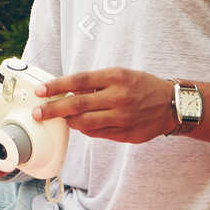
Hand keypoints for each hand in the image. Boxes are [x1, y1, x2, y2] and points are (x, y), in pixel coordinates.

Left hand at [32, 67, 176, 143]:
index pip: (79, 80)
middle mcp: (119, 97)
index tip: (40, 91)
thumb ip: (95, 83)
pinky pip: (98, 134)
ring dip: (69, 121)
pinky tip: (83, 124)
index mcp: (116, 77)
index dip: (57, 86)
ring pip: (85, 123)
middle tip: (37, 113)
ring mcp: (122, 118)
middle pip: (78, 104)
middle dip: (53, 109)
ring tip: (62, 119)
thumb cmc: (142, 86)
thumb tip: (67, 90)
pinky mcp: (125, 134)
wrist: (171, 104)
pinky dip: (87, 129)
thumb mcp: (121, 75)